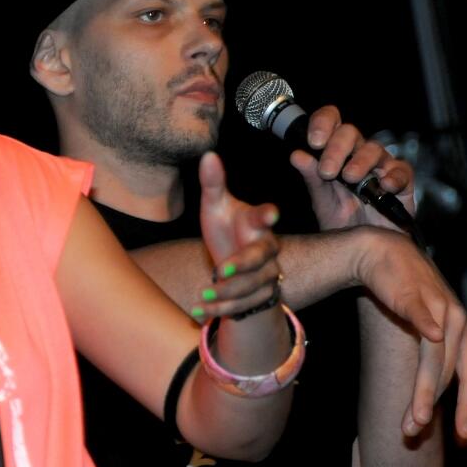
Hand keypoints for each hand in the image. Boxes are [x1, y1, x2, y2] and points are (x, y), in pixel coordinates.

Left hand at [192, 151, 282, 320]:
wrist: (233, 265)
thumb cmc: (226, 228)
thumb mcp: (215, 206)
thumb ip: (213, 184)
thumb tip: (208, 154)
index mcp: (256, 224)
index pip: (262, 217)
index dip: (266, 214)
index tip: (270, 213)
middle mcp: (266, 249)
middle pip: (259, 259)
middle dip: (241, 265)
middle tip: (219, 271)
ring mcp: (266, 275)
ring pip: (252, 288)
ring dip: (227, 295)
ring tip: (202, 296)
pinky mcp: (260, 297)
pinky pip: (243, 307)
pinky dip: (219, 310)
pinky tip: (197, 311)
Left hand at [290, 105, 414, 230]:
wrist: (364, 251)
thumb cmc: (343, 221)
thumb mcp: (321, 199)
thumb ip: (311, 177)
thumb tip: (296, 155)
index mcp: (336, 151)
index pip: (331, 121)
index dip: (323, 122)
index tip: (314, 140)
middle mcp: (358, 154)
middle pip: (350, 133)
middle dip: (336, 149)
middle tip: (327, 170)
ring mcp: (381, 166)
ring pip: (374, 149)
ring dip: (360, 162)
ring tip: (349, 178)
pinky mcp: (402, 182)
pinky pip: (402, 171)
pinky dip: (394, 176)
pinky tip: (384, 185)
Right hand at [354, 227, 466, 439]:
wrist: (383, 254)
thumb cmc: (409, 289)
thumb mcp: (441, 320)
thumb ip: (464, 349)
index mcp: (465, 330)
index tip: (461, 437)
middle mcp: (457, 320)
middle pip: (448, 372)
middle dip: (433, 405)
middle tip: (419, 431)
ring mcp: (436, 307)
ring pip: (433, 357)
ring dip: (423, 389)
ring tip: (413, 416)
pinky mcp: (414, 296)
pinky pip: (423, 315)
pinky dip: (428, 327)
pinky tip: (430, 337)